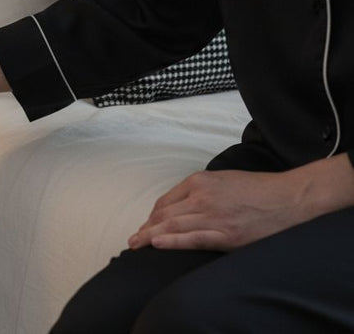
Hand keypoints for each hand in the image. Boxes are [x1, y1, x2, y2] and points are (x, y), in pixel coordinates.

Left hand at [128, 155, 353, 250]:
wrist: (291, 198)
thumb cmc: (259, 189)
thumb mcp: (223, 179)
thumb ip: (200, 190)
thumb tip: (181, 205)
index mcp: (200, 181)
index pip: (166, 201)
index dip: (153, 216)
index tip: (147, 226)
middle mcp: (202, 197)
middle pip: (165, 214)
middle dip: (146, 228)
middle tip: (133, 240)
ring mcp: (214, 216)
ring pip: (173, 226)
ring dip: (150, 236)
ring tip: (136, 244)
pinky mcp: (226, 235)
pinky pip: (193, 239)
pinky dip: (172, 241)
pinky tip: (156, 243)